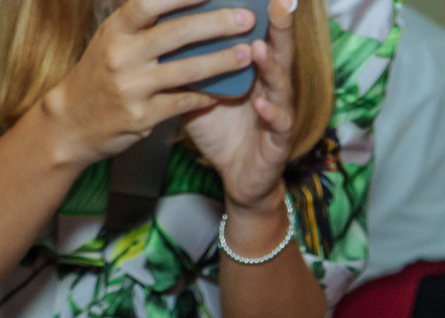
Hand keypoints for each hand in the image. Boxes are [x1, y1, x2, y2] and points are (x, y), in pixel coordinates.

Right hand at [36, 0, 250, 167]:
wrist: (71, 122)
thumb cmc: (99, 74)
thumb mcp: (111, 39)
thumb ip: (140, 21)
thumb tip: (179, 1)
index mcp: (115, 30)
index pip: (150, 3)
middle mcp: (121, 55)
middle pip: (176, 34)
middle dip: (216, 24)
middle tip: (247, 18)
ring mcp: (131, 87)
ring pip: (186, 71)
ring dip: (220, 61)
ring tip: (246, 54)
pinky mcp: (141, 116)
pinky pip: (182, 102)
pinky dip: (205, 95)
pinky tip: (224, 90)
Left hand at [184, 0, 301, 213]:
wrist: (236, 175)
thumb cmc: (221, 129)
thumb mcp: (202, 91)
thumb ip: (192, 64)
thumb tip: (163, 32)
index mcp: (256, 69)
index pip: (261, 33)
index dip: (263, 12)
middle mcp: (272, 85)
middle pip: (280, 51)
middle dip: (281, 26)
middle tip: (279, 2)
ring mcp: (279, 111)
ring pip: (281, 85)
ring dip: (271, 66)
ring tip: (259, 48)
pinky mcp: (279, 141)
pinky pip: (277, 125)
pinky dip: (270, 113)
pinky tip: (261, 104)